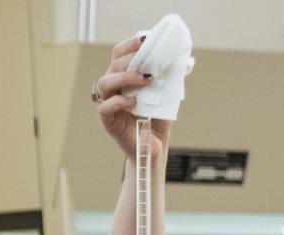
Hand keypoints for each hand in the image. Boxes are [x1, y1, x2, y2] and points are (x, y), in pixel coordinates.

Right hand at [95, 36, 170, 159]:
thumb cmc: (156, 119)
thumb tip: (179, 58)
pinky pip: (106, 106)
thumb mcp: (165, 93)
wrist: (153, 145)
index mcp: (124, 77)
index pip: (119, 54)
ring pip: (104, 83)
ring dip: (126, 78)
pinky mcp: (108, 121)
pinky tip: (134, 102)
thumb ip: (166, 76)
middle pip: (113, 65)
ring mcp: (108, 103)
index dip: (129, 45)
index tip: (145, 40)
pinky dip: (119, 101)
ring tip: (146, 80)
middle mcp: (113, 88)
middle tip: (150, 64)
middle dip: (131, 60)